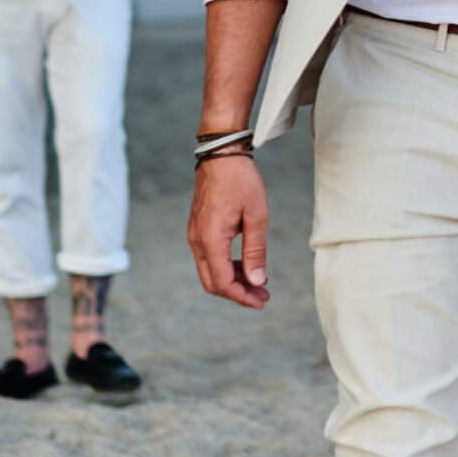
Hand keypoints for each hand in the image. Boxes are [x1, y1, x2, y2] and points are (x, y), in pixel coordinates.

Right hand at [187, 155, 270, 307]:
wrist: (221, 155)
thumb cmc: (241, 182)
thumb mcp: (257, 216)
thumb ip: (256, 251)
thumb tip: (257, 281)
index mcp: (210, 240)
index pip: (222, 282)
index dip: (242, 297)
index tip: (262, 301)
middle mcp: (197, 241)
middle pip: (212, 282)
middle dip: (238, 293)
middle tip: (263, 297)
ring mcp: (195, 235)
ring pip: (210, 271)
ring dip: (233, 281)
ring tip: (259, 283)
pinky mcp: (198, 229)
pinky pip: (209, 258)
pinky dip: (227, 267)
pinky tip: (246, 265)